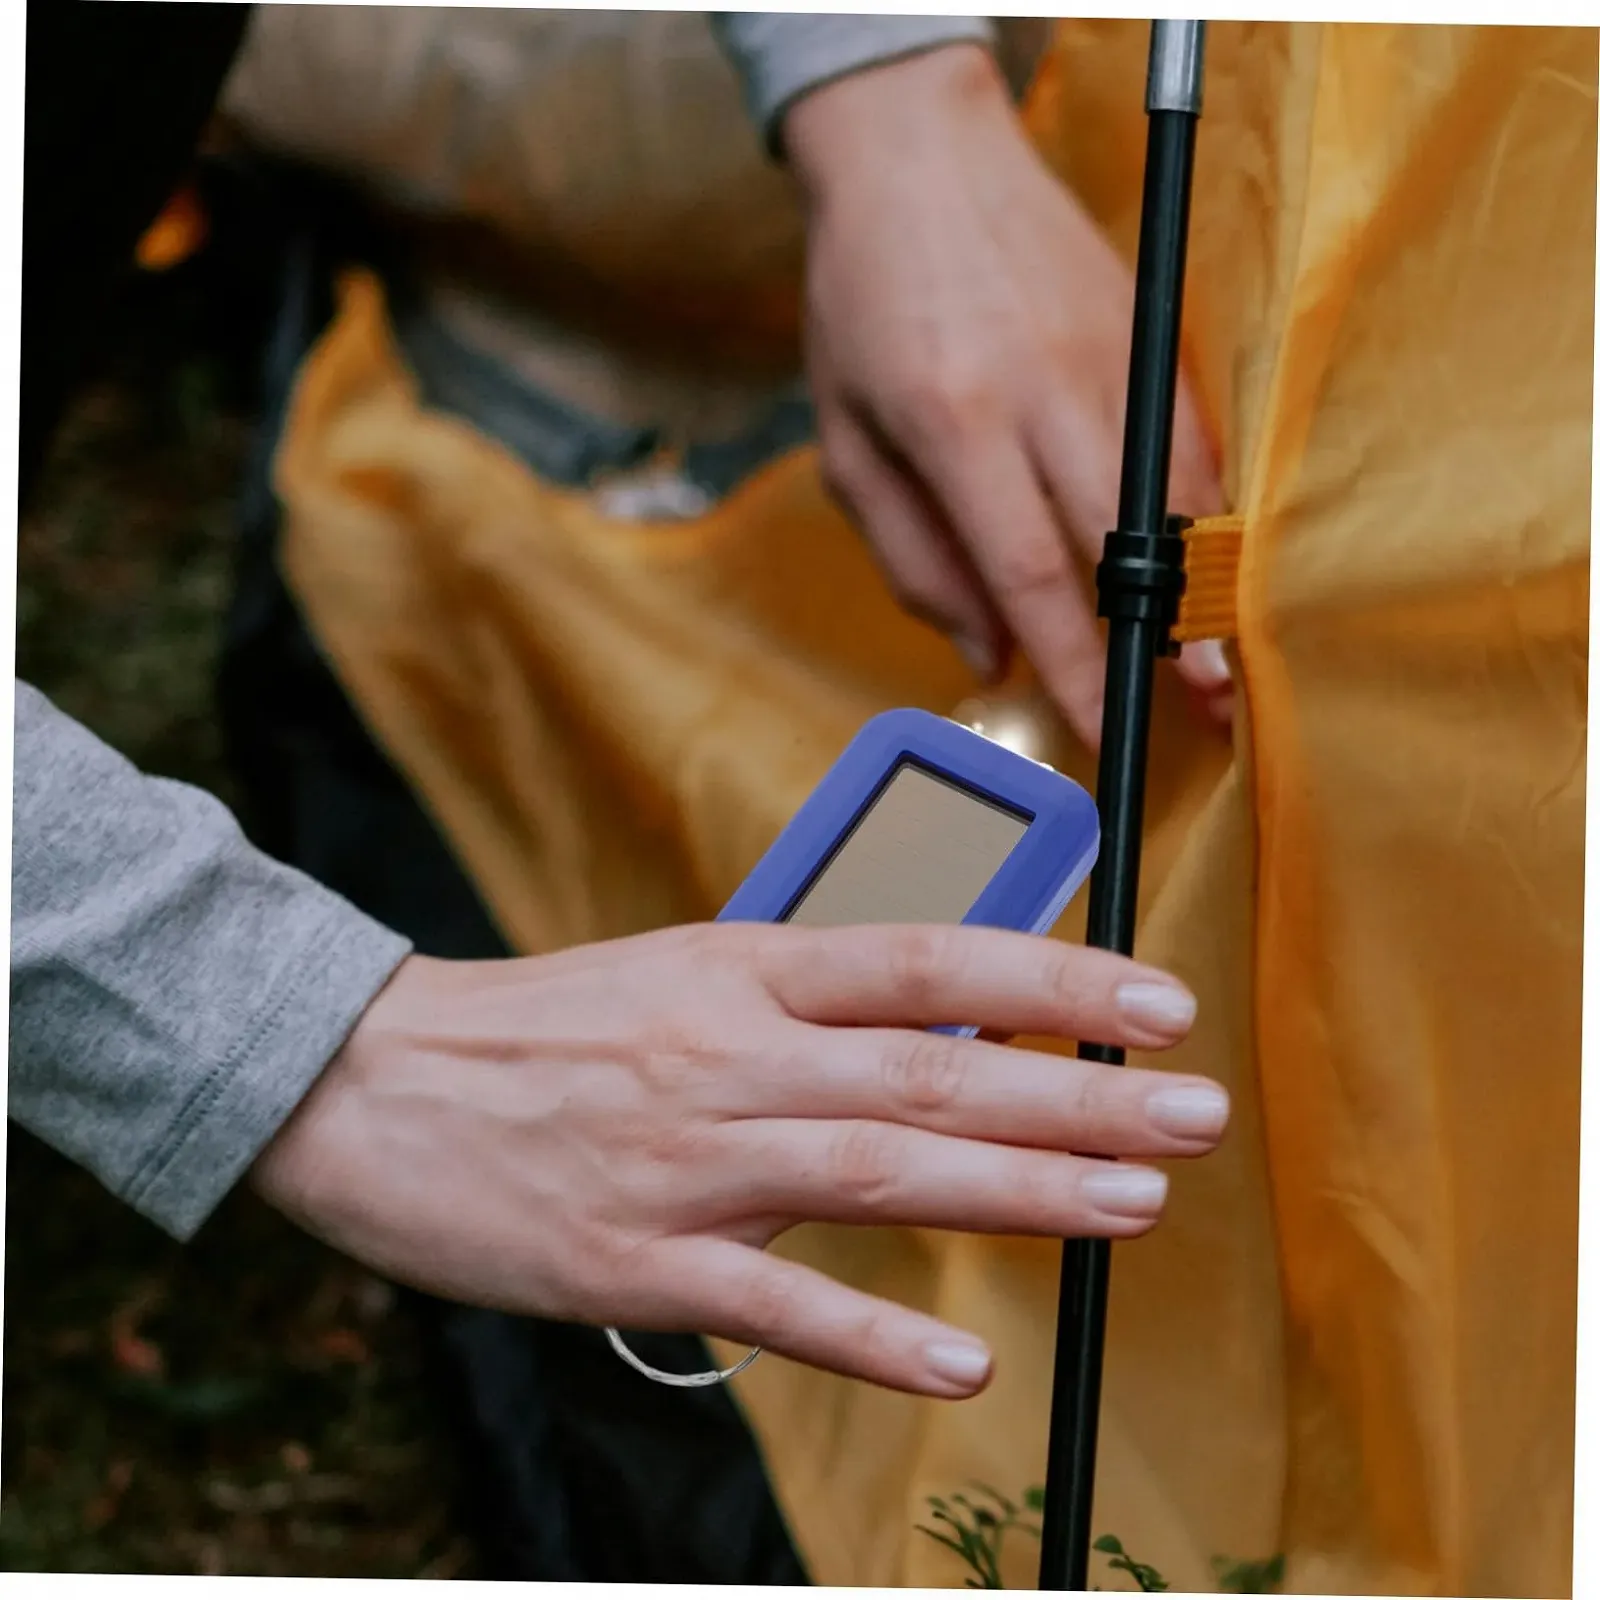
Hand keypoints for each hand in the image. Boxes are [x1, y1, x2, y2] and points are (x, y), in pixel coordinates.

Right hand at [253, 922, 1227, 1398]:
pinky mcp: (631, 1260)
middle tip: (1195, 1111)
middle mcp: (729, 1053)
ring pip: (879, 1173)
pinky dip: (873, 1336)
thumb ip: (804, 996)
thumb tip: (947, 1021)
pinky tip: (967, 1361)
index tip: (1156, 998)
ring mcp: (685, 1159)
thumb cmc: (542, 1026)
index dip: (1052, 975)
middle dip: (1078, 1094)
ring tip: (1133, 1206)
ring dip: (1017, 1193)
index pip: (926, 958)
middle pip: (933, 1071)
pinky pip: (771, 1302)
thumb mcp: (681, 970)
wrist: (370, 1080)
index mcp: (739, 968)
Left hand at [785, 44, 1230, 747]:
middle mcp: (1043, 387)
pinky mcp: (1145, 328)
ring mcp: (1107, 351)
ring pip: (1176, 491)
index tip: (1102, 728)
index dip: (1074, 662)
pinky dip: (1204, 511)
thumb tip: (988, 648)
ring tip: (1223, 661)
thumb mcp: (848, 442)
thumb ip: (912, 557)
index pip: (1029, 571)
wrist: (918, 157)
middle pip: (1122, 539)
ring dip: (1204, 585)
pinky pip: (1192, 438)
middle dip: (1162, 639)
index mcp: (953, 421)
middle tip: (1199, 715)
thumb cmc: (864, 309)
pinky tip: (1206, 567)